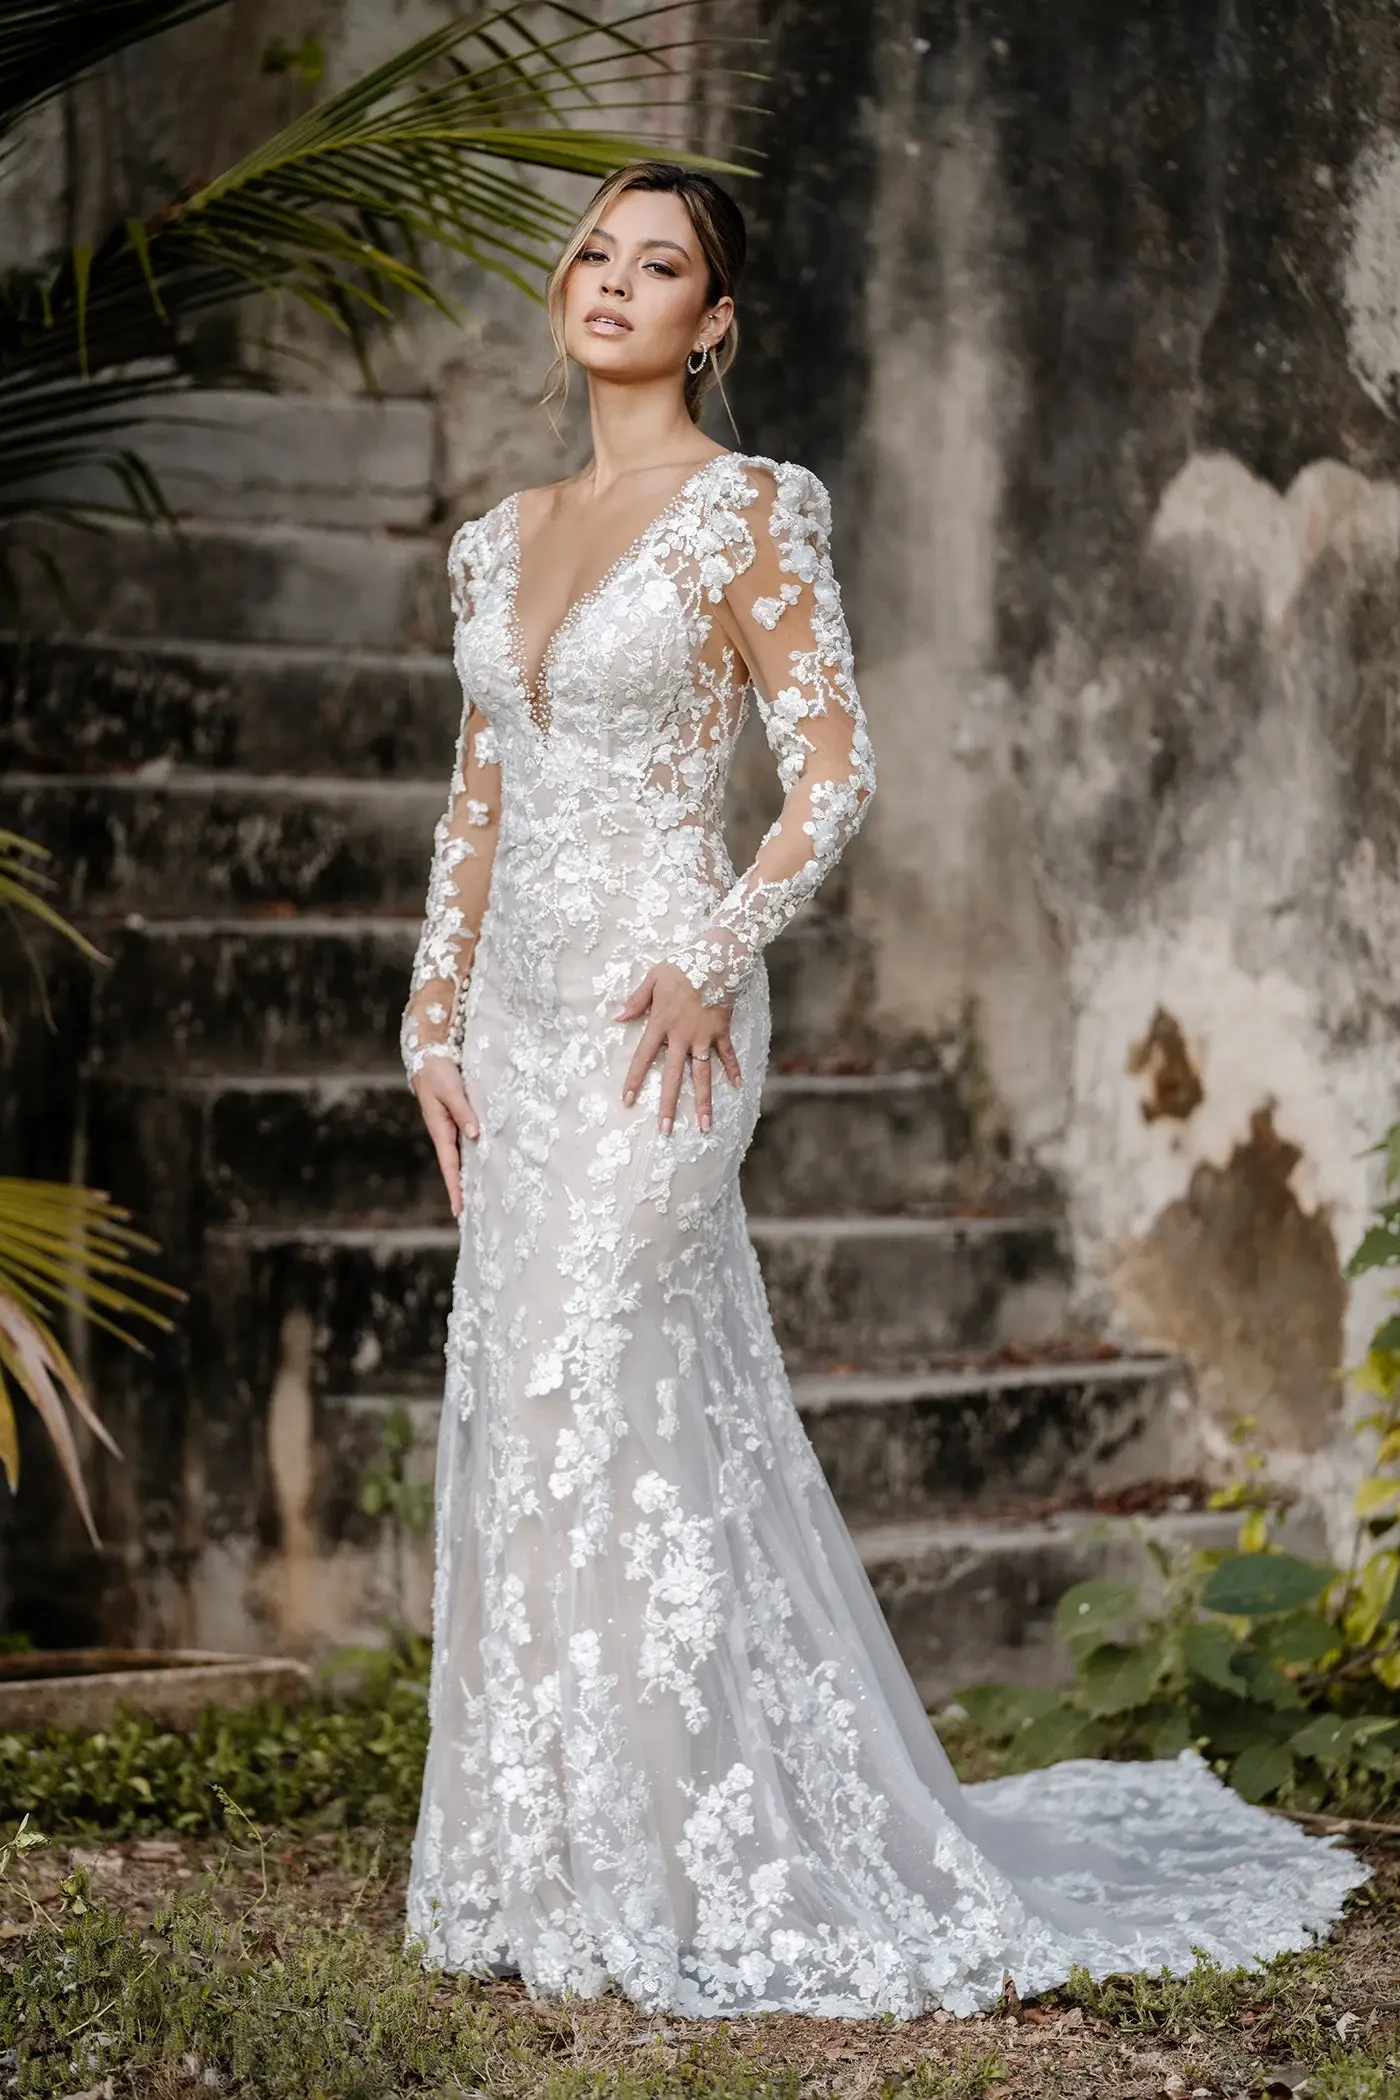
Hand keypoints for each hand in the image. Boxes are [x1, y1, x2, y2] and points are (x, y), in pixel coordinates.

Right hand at [412, 1057, 478, 1217]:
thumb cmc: (438, 1072)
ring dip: (467, 1175)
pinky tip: (481, 1163)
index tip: (459, 1210)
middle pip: (454, 1167)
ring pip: (460, 1157)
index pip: (450, 1166)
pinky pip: (464, 1143)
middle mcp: (445, 1132)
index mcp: (440, 1129)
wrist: (428, 1055)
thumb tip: (475, 1135)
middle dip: (460, 1190)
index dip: (455, 1188)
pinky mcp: (455, 1119)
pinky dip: (471, 1156)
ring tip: (478, 1196)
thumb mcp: (451, 1091)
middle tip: (470, 1215)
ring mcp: (449, 1127)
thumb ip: (464, 1112)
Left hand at [613, 963, 741, 1134]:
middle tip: (665, 1130)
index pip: (644, 1057)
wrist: (717, 957)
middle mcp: (682, 1036)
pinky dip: (732, 1070)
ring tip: (704, 1125)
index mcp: (661, 1024)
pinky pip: (727, 1055)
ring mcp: (704, 1036)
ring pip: (702, 1074)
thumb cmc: (683, 965)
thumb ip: (636, 1001)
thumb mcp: (653, 978)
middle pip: (673, 1076)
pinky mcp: (722, 1031)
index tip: (628, 1101)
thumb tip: (617, 1017)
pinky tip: (736, 1087)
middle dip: (668, 1104)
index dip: (635, 1080)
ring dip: (703, 1100)